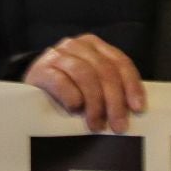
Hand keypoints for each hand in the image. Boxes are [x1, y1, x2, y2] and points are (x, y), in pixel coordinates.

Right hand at [24, 34, 146, 132]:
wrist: (33, 87)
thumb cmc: (69, 89)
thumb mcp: (93, 84)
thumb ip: (110, 89)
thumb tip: (133, 111)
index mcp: (95, 46)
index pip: (120, 62)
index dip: (131, 85)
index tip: (137, 108)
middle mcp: (77, 45)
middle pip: (104, 70)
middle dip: (114, 100)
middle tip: (118, 126)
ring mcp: (58, 54)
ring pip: (85, 74)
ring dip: (94, 103)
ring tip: (96, 124)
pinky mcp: (41, 68)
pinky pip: (61, 81)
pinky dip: (72, 97)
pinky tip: (75, 109)